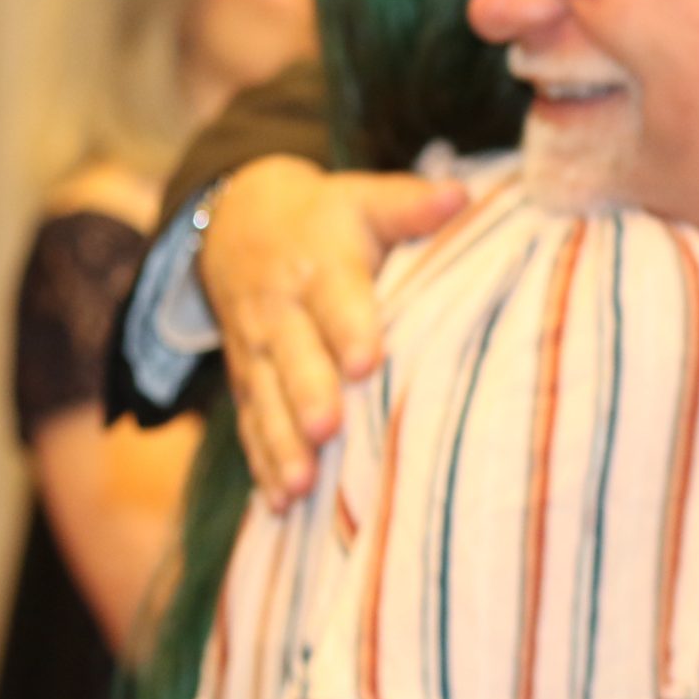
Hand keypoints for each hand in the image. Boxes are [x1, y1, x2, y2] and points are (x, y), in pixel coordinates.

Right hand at [201, 157, 464, 504]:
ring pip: (267, 400)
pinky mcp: (247, 380)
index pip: (337, 300)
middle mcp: (281, 312)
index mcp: (320, 267)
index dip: (350, 328)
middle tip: (327, 430)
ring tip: (301, 485)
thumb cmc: (326, 219)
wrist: (236, 222)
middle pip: (295, 357)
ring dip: (282, 444)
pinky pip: (251, 423)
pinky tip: (280, 503)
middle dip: (308, 394)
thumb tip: (461, 195)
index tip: (366, 361)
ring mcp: (258, 351)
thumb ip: (410, 205)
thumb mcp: (364, 200)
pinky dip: (262, 463)